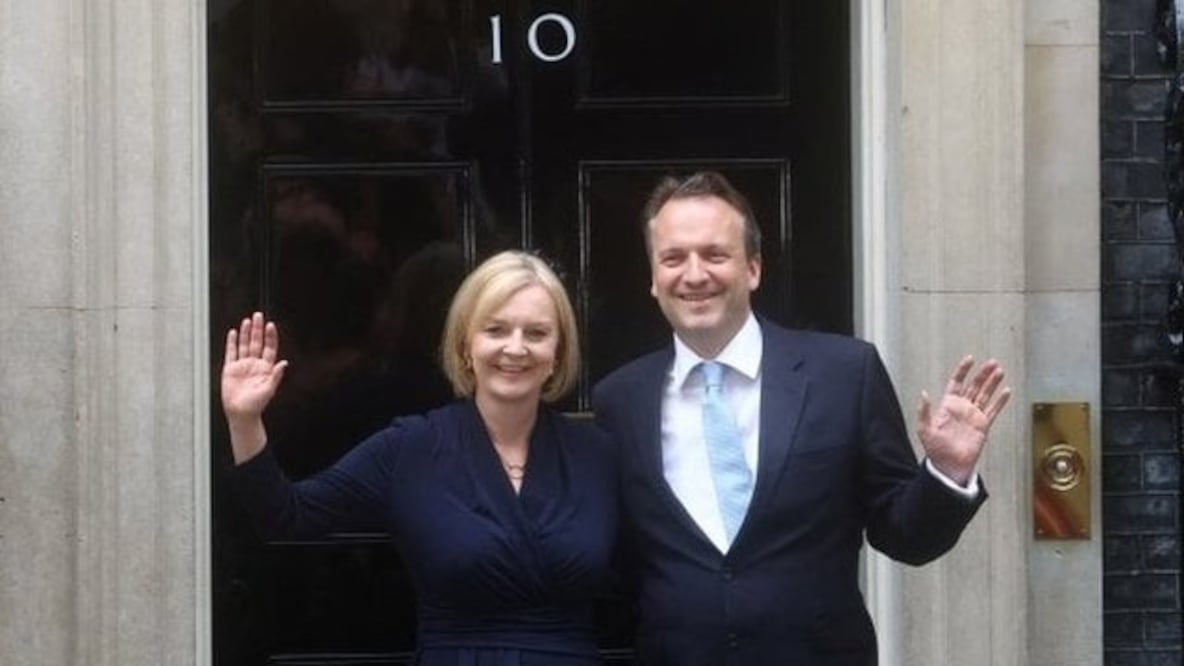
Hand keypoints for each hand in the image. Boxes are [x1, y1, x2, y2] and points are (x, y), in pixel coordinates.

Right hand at [221, 312, 287, 420]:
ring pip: (244, 345)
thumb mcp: (269, 389)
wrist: (241, 413)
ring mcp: (243, 365)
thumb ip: (276, 375)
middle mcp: (255, 364)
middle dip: (258, 329)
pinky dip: (232, 342)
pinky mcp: (231, 369)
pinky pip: (231, 352)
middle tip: (258, 316)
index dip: (270, 337)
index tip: (270, 325)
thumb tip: (284, 363)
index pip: (269, 348)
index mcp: (266, 368)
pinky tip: (234, 333)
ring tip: (247, 320)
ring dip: (246, 333)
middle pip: (256, 342)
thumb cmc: (256, 404)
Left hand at [916, 356, 1010, 485]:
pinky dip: (1000, 401)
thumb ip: (925, 411)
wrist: (949, 466)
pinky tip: (1006, 391)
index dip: (963, 370)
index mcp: (948, 406)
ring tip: (1000, 371)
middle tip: (992, 363)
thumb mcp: (925, 429)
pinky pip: (993, 410)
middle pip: (974, 385)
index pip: (956, 383)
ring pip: (985, 394)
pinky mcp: (983, 426)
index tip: (970, 359)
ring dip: (992, 383)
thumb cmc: (935, 450)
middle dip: (983, 374)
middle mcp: (962, 408)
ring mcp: (973, 416)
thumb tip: (924, 394)